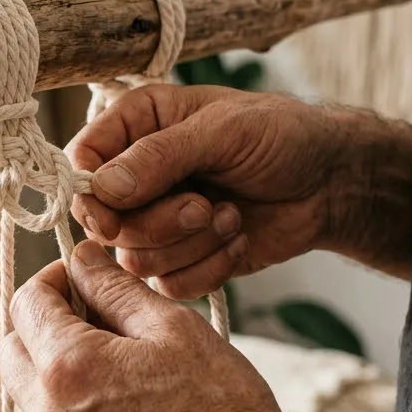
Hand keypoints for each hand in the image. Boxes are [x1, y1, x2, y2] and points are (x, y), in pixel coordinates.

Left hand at [0, 239, 302, 411]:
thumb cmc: (223, 408)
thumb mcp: (172, 327)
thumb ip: (114, 288)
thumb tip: (80, 258)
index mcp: (69, 367)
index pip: (25, 304)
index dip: (50, 279)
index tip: (78, 278)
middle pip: (9, 353)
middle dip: (37, 325)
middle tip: (86, 317)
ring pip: (24, 400)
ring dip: (47, 373)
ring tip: (106, 366)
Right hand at [67, 84, 354, 298]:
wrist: (330, 184)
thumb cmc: (281, 136)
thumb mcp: (223, 131)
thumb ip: (160, 156)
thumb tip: (102, 188)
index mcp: (135, 125)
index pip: (81, 161)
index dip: (90, 192)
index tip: (114, 210)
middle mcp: (135, 175)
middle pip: (103, 221)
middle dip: (158, 222)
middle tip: (203, 207)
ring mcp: (155, 221)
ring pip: (133, 259)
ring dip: (190, 245)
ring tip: (230, 217)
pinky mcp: (180, 260)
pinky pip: (167, 285)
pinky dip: (207, 268)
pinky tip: (237, 239)